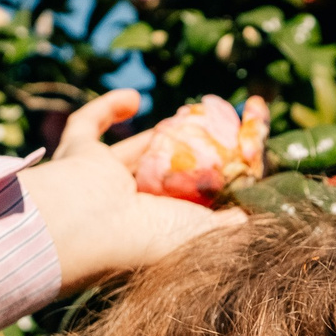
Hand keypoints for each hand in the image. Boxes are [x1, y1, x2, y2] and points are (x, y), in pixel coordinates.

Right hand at [19, 89, 243, 295]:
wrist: (84, 228)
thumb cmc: (145, 238)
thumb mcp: (204, 234)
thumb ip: (231, 223)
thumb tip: (256, 213)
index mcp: (160, 227)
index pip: (197, 195)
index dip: (223, 173)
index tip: (250, 147)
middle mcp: (131, 206)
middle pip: (170, 169)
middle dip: (195, 150)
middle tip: (222, 126)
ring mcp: (102, 180)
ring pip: (138, 149)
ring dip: (166, 130)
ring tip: (192, 113)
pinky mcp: (79, 155)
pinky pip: (87, 125)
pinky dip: (107, 108)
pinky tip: (135, 97)